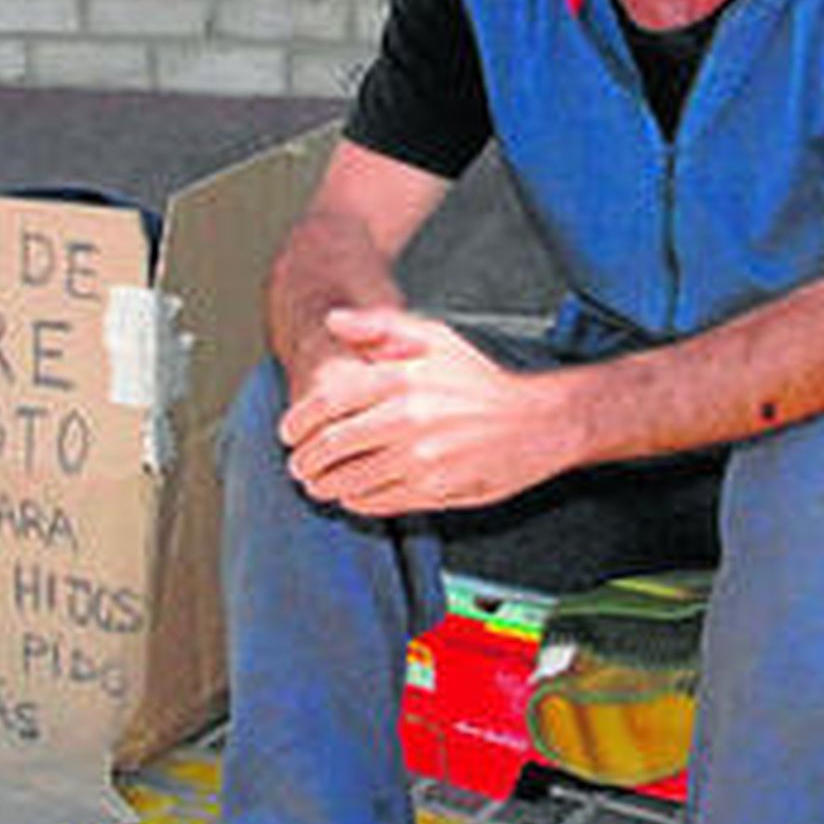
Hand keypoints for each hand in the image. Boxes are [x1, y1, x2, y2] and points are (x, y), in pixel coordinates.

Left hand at [279, 308, 563, 515]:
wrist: (537, 423)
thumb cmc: (478, 379)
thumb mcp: (434, 338)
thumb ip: (379, 326)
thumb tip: (332, 321)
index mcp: (402, 378)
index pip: (329, 402)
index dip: (299, 420)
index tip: (287, 432)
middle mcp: (407, 419)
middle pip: (332, 446)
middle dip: (305, 460)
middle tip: (296, 465)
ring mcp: (421, 458)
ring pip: (350, 479)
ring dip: (324, 485)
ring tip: (316, 484)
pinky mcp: (434, 489)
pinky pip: (378, 502)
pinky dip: (356, 501)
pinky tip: (351, 495)